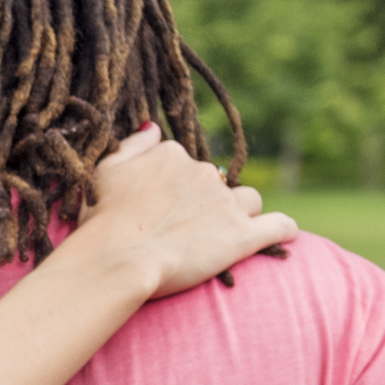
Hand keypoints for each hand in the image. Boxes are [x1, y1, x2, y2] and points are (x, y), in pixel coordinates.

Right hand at [66, 124, 294, 298]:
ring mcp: (225, 204)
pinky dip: (283, 228)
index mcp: (172, 155)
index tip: (163, 209)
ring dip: (242, 213)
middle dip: (207, 203)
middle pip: (217, 183)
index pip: (185, 164)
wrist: (115, 259)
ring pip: (249, 200)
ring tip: (223, 235)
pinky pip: (279, 225)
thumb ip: (133, 146)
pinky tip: (283, 233)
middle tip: (183, 231)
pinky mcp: (242, 236)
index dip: (176, 188)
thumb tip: (153, 125)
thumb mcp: (104, 171)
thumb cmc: (100, 220)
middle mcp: (203, 173)